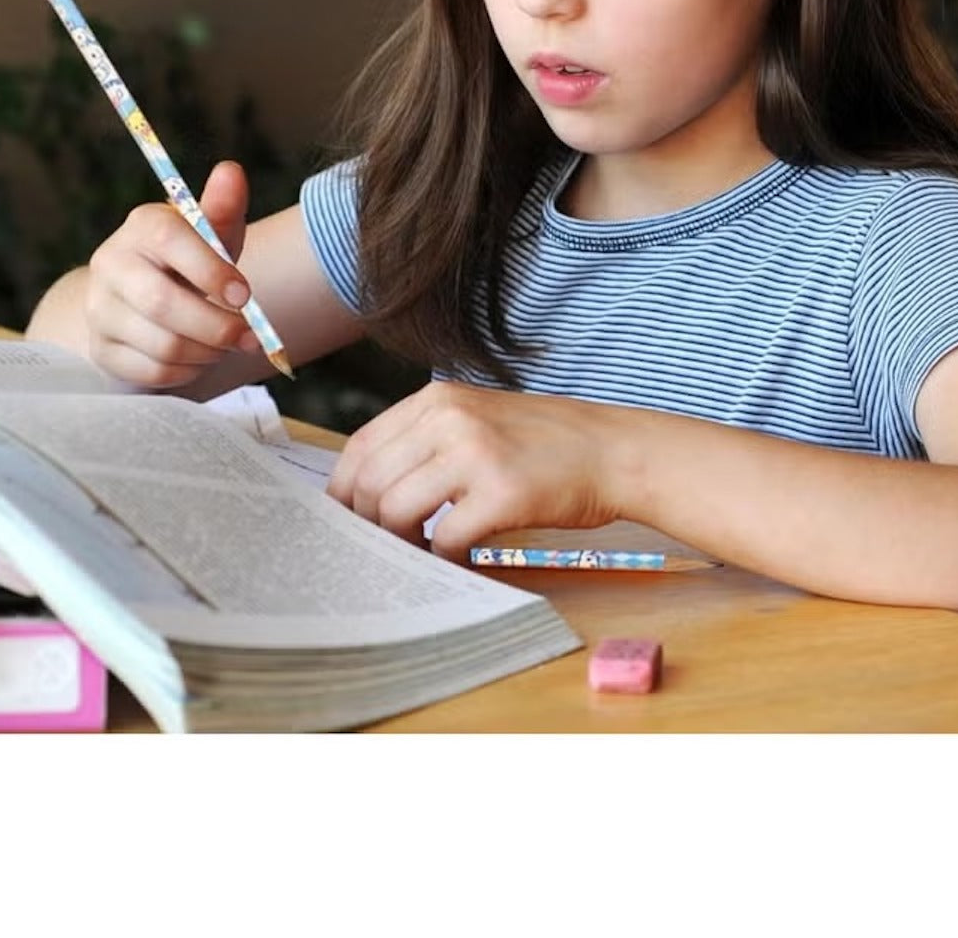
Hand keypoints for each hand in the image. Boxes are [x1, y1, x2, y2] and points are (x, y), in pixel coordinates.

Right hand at [84, 159, 256, 388]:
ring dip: (207, 352)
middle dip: (216, 326)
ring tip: (227, 344)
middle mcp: (111, 263)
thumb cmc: (189, 259)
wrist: (142, 295)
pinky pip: (152, 372)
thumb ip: (223, 206)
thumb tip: (232, 171)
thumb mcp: (210, 232)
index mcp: (142, 226)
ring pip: (161, 344)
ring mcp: (100, 309)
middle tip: (249, 337)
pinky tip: (201, 359)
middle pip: (161, 302)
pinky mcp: (102, 349)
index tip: (246, 296)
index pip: (170, 241)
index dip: (211, 270)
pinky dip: (188, 372)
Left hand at [326, 379, 623, 557]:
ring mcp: (474, 453)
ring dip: (402, 543)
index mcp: (437, 398)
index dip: (343, 492)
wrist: (613, 450)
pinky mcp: (501, 492)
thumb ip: (426, 441)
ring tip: (424, 552)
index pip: (360, 447)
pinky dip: (444, 559)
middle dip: (369, 525)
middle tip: (388, 547)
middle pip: (369, 484)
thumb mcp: (478, 419)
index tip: (346, 522)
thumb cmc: (545, 443)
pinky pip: (443, 538)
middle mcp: (449, 418)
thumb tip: (367, 493)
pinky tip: (460, 559)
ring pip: (395, 511)